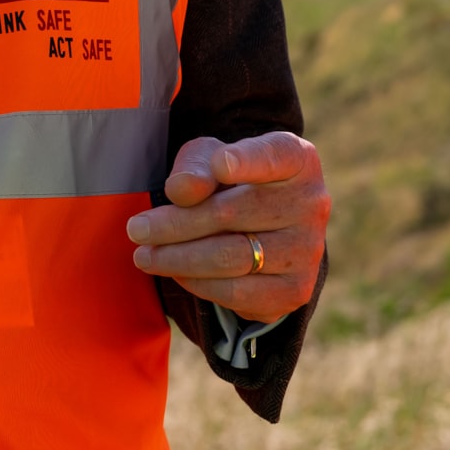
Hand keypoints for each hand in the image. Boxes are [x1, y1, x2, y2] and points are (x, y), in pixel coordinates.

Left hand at [126, 132, 329, 320]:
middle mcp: (312, 204)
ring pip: (232, 257)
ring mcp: (308, 251)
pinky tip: (175, 271)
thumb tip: (183, 190)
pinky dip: (199, 284)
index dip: (247, 161)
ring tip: (144, 255)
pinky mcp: (296, 290)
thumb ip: (196, 166)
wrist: (261, 226)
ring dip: (179, 259)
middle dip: (176, 224)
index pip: (273, 156)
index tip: (219, 164)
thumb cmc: (229, 180)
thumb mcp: (209, 159)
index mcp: (297, 159)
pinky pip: (238, 292)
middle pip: (233, 213)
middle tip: (136, 229)